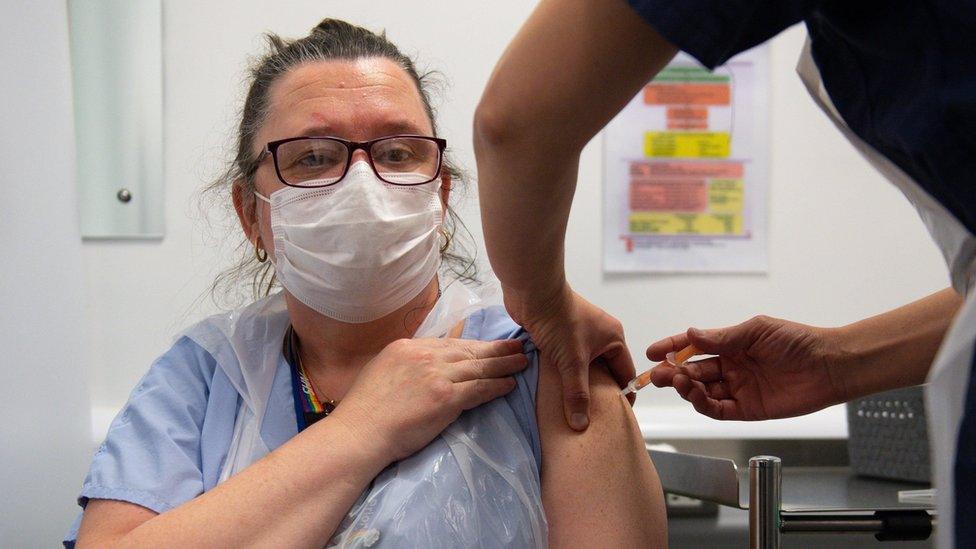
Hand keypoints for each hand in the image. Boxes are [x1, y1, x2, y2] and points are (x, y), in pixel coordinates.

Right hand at [332, 338, 527, 461]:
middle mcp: (424, 355)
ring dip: (504, 364)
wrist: (360, 431)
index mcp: (407, 347)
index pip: (449, 343)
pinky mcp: (446, 397)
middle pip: (468, 350)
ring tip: (522, 362)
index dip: (472, 345)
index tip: (487, 346)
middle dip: (495, 348)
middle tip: (517, 345)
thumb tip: (420, 368)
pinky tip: (510, 384)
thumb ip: (405, 365)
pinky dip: (497, 385)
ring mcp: (437, 374)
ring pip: (478, 366)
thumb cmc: (365, 411)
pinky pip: (479, 388)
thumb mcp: (382, 371)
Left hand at [506, 283, 635, 430]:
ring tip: (574, 409)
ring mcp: (579, 335)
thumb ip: (577, 393)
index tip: (616, 417)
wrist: (531, 291)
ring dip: (578, 384)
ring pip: (583, 367)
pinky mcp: (559, 336)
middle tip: (593, 419)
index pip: (625, 372)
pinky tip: (556, 392)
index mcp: (613, 338)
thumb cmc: (559, 321)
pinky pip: (566, 361)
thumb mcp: (572, 361)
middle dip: (599, 393)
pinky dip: (563, 375)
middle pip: (605, 371)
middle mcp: (600, 336)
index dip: (623, 394)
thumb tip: (581, 425)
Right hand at [646, 315, 847, 420]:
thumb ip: (722, 338)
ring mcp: (738, 389)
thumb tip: (691, 335)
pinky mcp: (748, 410)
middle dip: (672, 372)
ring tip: (678, 381)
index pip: (694, 347)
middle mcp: (731, 368)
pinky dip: (703, 404)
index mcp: (731, 346)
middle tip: (658, 374)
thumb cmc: (797, 341)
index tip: (652, 351)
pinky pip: (718, 410)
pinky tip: (696, 396)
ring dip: (686, 387)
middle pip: (693, 371)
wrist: (829, 365)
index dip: (672, 348)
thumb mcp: (756, 330)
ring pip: (702, 391)